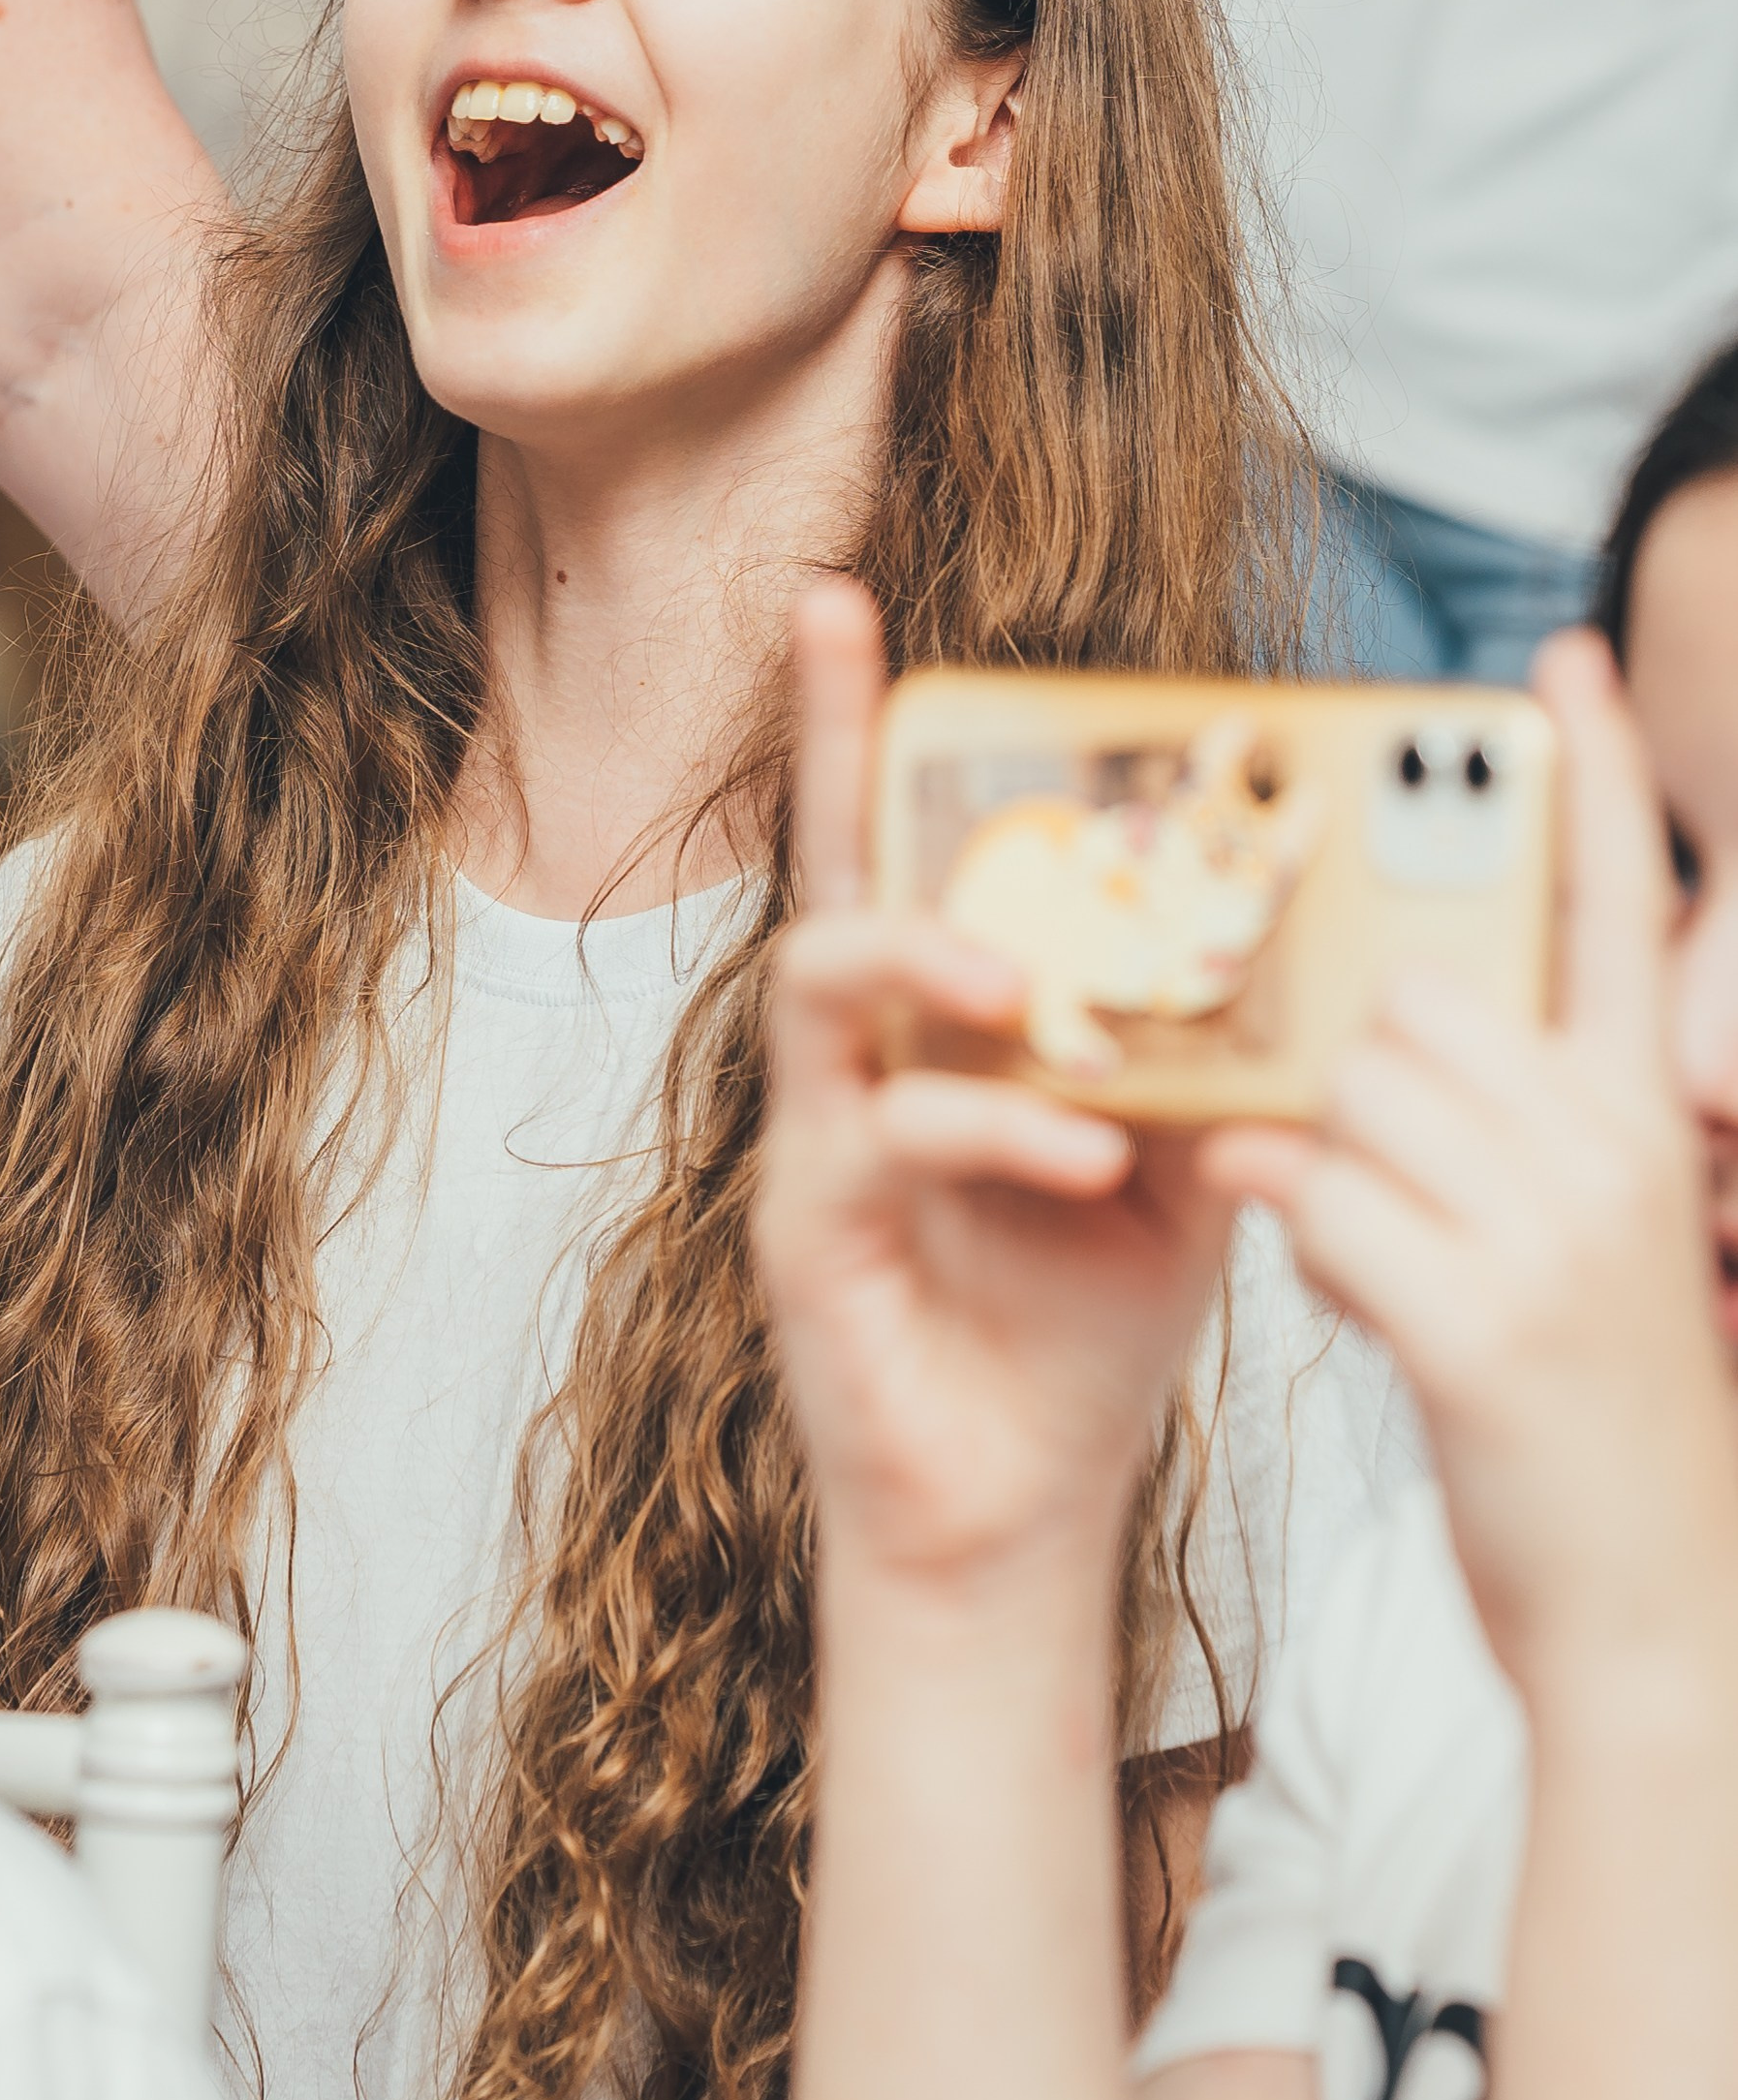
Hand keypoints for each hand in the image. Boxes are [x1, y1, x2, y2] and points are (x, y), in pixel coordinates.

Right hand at [755, 584, 1236, 1595]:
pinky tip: (1084, 1147)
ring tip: (1034, 987)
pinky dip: (994, 1125)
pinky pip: (883, 1135)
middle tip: (851, 636)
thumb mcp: (1178, 1151)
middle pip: (823, 864)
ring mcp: (818, 1130)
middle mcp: (857, 1050)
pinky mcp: (810, 1225)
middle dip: (835, 744)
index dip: (863, 722)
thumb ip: (1204, 1046)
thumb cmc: (1080, 1315)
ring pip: (824, 979)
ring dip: (931, 953)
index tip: (847, 599)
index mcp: (940, 1016)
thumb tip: (1290, 933)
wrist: (1023, 1500)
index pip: (895, 840)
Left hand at [1207, 633, 1737, 1703]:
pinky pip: (1314, 1202)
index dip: (1590, 776)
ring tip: (1383, 1255)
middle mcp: (1615, 1149)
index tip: (1562, 653)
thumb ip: (1510, 1128)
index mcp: (1647, 1116)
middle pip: (1410, 1003)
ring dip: (1323, 1165)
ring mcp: (1553, 1235)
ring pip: (1346, 1095)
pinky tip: (1360, 1301)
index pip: (1621, 907)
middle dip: (1357, 1072)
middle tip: (1386, 1174)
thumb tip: (1384, 1035)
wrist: (1659, 1623)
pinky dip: (1302, 1239)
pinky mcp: (1478, 1324)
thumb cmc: (1594, 1424)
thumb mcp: (1586, 1245)